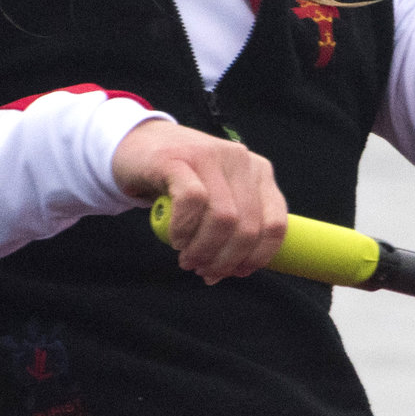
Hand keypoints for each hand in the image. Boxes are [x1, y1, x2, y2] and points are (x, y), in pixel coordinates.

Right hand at [114, 119, 285, 283]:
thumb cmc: (180, 179)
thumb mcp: (217, 198)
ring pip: (223, 217)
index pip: (275, 224)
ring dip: (204, 249)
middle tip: (203, 270)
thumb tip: (233, 271)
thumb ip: (231, 230)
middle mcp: (241, 159)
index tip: (236, 272)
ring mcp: (210, 155)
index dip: (257, 257)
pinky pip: (191, 201)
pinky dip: (184, 229)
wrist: (139, 143)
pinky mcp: (178, 158)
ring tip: (188, 260)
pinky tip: (176, 239)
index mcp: (260, 171)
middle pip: (248, 227)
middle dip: (226, 260)